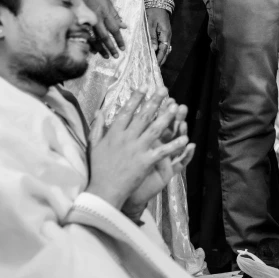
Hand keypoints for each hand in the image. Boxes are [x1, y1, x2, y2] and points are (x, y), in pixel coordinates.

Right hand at [83, 0, 125, 57]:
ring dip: (101, 49)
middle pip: (105, 37)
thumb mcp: (108, 3)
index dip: (119, 40)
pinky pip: (85, 36)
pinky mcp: (78, 23)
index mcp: (105, 14)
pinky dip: (90, 44)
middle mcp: (97, 19)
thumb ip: (116, 15)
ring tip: (106, 56)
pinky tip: (93, 51)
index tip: (123, 48)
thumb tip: (124, 26)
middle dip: (110, 47)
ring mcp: (86, 22)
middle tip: (116, 56)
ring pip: (94, 39)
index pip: (114, 30)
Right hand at [86, 89, 190, 212]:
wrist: (103, 191)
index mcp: (114, 134)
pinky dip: (174, 145)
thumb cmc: (98, 169)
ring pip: (155, 129)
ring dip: (167, 117)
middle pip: (143, 116)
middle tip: (164, 90)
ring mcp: (137, 150)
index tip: (145, 86)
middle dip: (155, 101)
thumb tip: (100, 111)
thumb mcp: (93, 145)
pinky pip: (163, 151)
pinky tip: (185, 139)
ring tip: (176, 107)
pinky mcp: (145, 162)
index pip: (126, 111)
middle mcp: (126, 138)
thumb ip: (97, 127)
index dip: (136, 98)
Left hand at [146, 5, 172, 64]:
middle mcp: (168, 36)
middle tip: (155, 69)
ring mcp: (167, 35)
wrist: (158, 3)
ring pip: (165, 49)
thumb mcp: (150, 23)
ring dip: (160, 57)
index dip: (159, 59)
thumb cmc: (153, 12)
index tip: (155, 66)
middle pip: (165, 52)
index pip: (163, 50)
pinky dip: (160, 51)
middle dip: (160, 60)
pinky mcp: (164, 34)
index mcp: (165, 34)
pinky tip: (156, 55)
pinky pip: (163, 45)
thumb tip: (154, 49)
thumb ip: (152, 36)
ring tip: (155, 65)